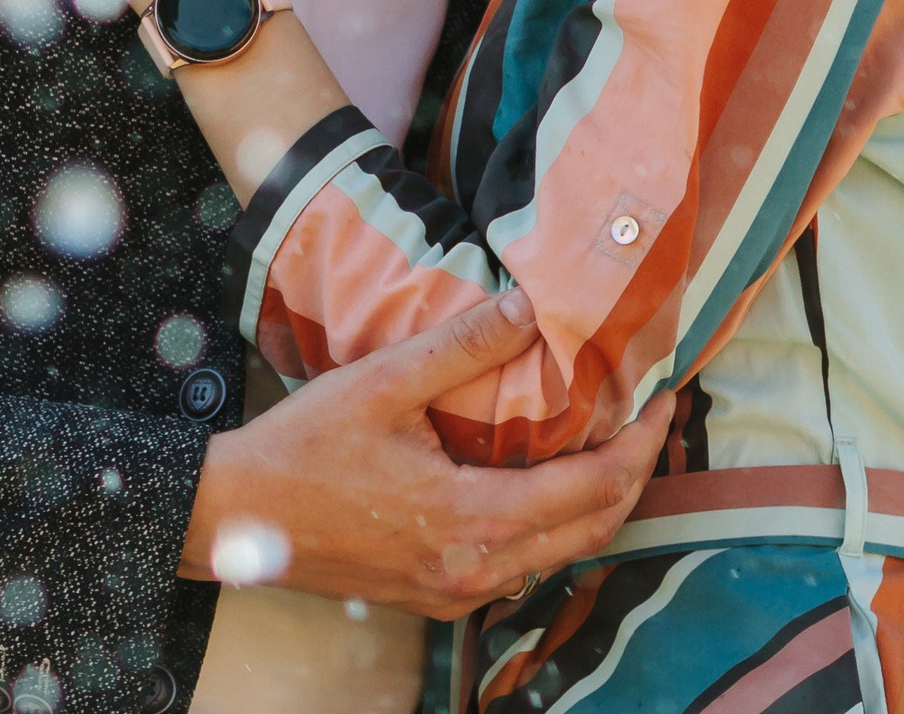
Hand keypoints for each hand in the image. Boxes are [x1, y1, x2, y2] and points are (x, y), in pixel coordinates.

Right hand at [178, 288, 668, 618]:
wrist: (240, 518)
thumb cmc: (304, 447)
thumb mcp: (381, 383)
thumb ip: (461, 347)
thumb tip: (531, 308)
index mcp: (473, 520)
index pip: (591, 490)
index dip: (639, 446)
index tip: (664, 400)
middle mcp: (478, 570)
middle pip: (591, 531)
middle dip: (634, 476)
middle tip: (652, 420)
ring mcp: (459, 592)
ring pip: (560, 555)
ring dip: (596, 503)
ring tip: (611, 444)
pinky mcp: (438, 596)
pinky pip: (522, 565)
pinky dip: (553, 525)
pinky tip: (543, 482)